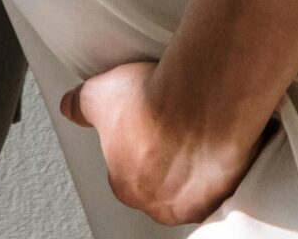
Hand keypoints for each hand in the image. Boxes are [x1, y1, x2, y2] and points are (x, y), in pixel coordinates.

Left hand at [60, 59, 266, 226]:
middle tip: (171, 122)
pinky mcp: (227, 191)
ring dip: (194, 162)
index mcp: (126, 185)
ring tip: (196, 126)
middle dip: (164, 156)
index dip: (136, 143)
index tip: (146, 122)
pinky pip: (223, 181)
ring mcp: (195, 201)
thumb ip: (81, 105)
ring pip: (191, 185)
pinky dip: (221, 161)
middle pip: (159, 183)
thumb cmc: (153, 103)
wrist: (198, 100)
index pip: (126, 171)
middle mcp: (159, 203)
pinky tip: (219, 137)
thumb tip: (69, 105)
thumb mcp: (98, 94)